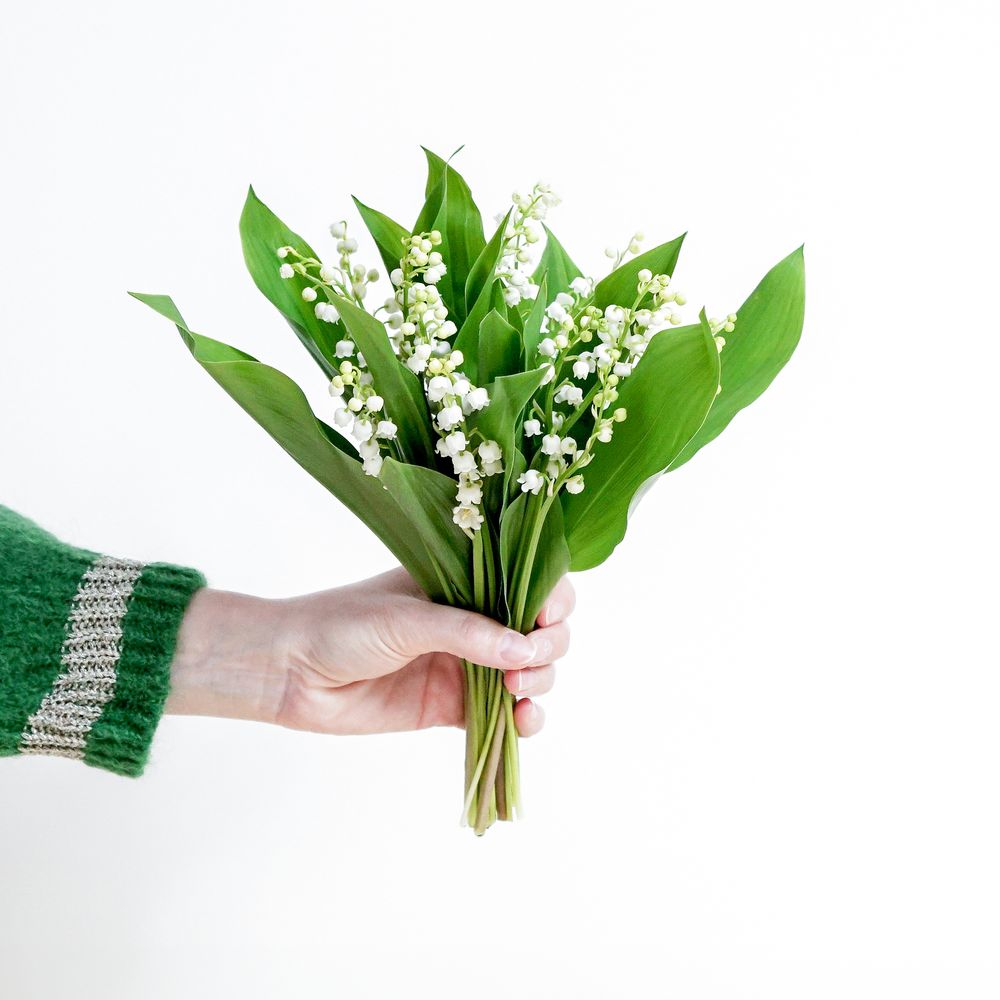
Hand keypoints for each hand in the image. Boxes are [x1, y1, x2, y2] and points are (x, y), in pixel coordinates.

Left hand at [167, 568, 574, 736]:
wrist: (291, 672)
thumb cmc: (342, 625)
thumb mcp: (408, 618)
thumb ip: (468, 632)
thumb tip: (526, 649)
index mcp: (465, 582)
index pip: (528, 582)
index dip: (550, 599)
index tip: (545, 619)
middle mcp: (473, 620)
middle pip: (540, 630)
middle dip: (548, 645)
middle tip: (526, 662)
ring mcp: (466, 664)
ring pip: (529, 672)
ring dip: (540, 681)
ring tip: (519, 691)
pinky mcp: (454, 706)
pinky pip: (503, 714)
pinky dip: (524, 719)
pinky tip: (523, 720)